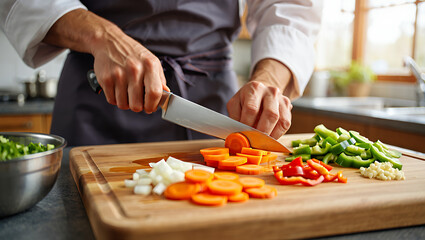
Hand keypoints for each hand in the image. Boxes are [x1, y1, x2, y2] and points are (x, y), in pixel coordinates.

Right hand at [43, 9, 168, 112]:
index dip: (153, 105)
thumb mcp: (152, 62)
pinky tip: (118, 89)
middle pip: (137, 105)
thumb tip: (165, 97)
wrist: (109, 41)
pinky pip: (112, 100)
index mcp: (149, 65)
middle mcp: (134, 69)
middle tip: (137, 100)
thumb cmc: (133, 54)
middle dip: (138, 107)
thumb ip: (160, 80)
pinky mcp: (105, 79)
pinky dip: (115, 99)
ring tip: (127, 92)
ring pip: (123, 105)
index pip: (154, 93)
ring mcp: (118, 75)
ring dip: (126, 103)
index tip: (151, 107)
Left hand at [227, 59, 292, 138]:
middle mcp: (271, 92)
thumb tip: (238, 134)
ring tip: (261, 142)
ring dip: (270, 135)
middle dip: (262, 132)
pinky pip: (286, 125)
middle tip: (254, 142)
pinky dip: (277, 134)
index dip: (247, 124)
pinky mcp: (288, 108)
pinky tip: (268, 138)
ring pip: (281, 121)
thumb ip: (235, 117)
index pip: (252, 108)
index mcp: (255, 88)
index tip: (243, 134)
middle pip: (271, 114)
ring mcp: (282, 99)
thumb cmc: (246, 100)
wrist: (261, 92)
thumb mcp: (235, 104)